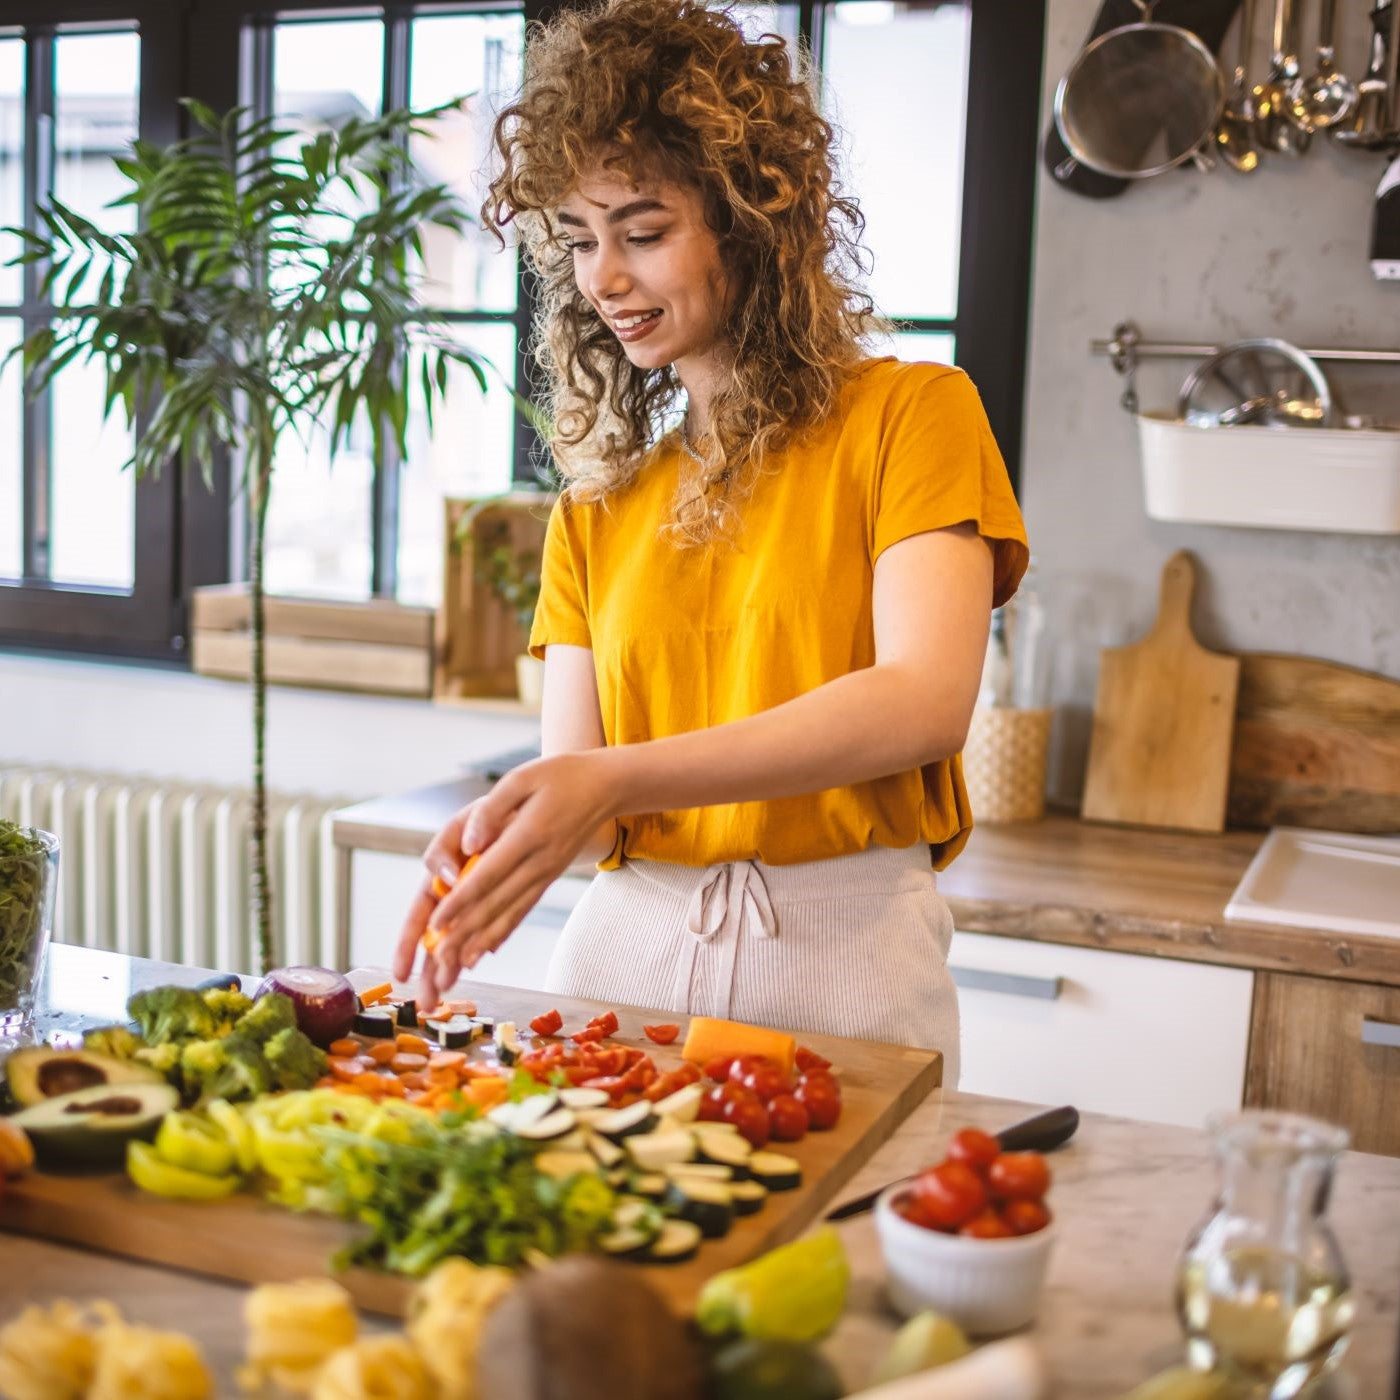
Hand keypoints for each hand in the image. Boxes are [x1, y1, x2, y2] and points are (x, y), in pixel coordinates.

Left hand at [395, 752, 618, 1003]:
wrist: (605, 787)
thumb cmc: (559, 776)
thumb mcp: (522, 777)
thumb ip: (492, 809)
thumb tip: (469, 844)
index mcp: (530, 835)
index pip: (489, 875)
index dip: (461, 901)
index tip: (437, 923)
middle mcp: (539, 862)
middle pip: (496, 903)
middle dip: (463, 932)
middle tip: (437, 959)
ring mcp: (546, 874)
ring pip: (508, 913)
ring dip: (480, 941)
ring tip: (456, 965)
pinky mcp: (548, 878)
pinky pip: (522, 910)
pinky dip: (502, 932)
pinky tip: (485, 951)